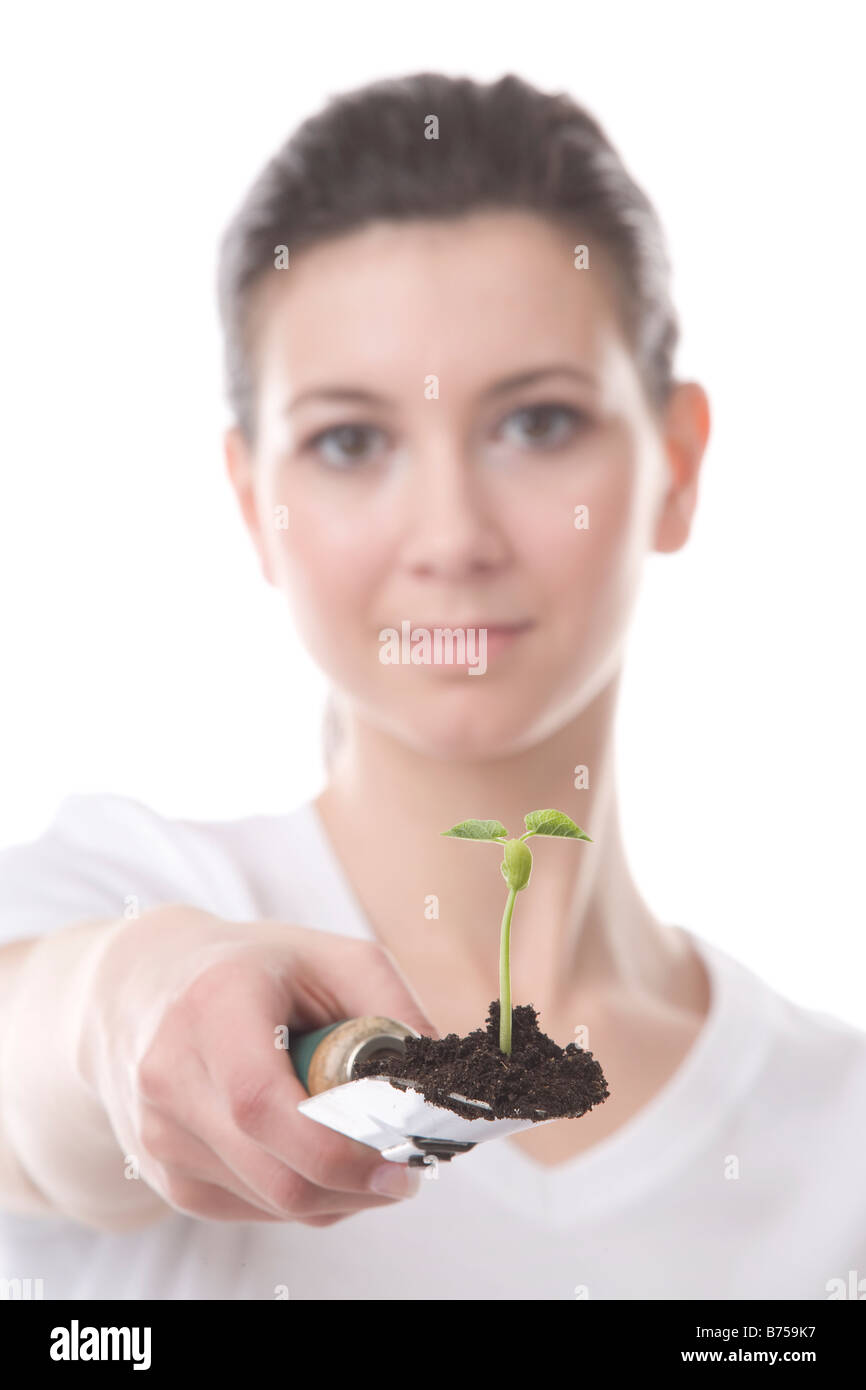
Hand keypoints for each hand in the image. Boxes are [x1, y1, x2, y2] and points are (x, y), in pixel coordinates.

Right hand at [79, 905, 438, 1224]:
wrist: (148, 985)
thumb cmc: (259, 967)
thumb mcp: (334, 958)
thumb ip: (393, 1008)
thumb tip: (440, 1085)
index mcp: (213, 1006)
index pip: (263, 1105)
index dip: (339, 1150)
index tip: (404, 1161)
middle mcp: (171, 1074)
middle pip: (275, 1174)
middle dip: (358, 1184)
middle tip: (411, 1169)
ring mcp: (158, 1132)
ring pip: (272, 1203)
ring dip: (338, 1195)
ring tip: (372, 1154)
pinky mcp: (163, 1174)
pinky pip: (254, 1211)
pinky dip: (305, 1197)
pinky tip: (322, 1158)